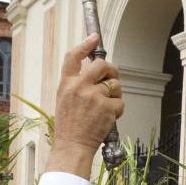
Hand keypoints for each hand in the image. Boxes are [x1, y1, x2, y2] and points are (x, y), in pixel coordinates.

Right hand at [53, 35, 124, 153]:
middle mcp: (80, 86)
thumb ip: (77, 83)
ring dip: (115, 94)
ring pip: (115, 85)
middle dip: (111, 70)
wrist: (72, 146)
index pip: (73, 56)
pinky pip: (120, 102)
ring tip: (105, 107)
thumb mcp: (65, 99)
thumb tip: (95, 71)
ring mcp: (94, 96)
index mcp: (67, 84)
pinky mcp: (107, 108)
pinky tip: (107, 118)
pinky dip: (117, 110)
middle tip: (112, 78)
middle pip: (101, 65)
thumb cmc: (69, 126)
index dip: (85, 44)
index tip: (94, 38)